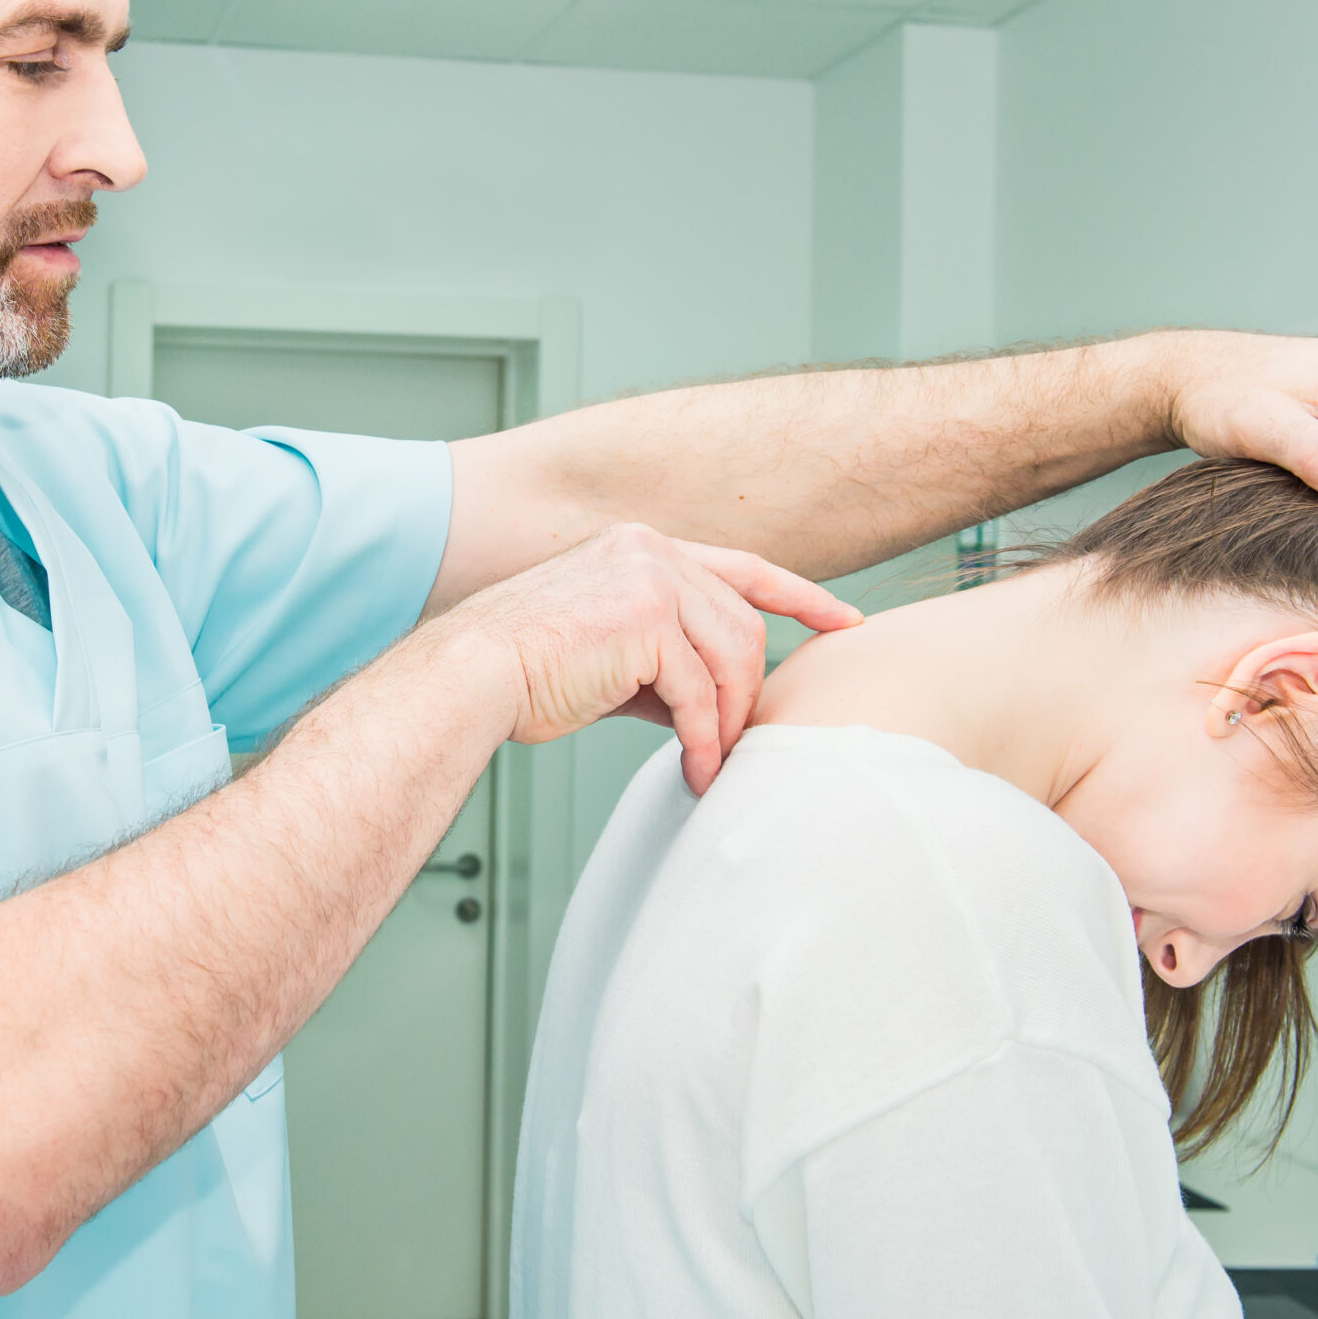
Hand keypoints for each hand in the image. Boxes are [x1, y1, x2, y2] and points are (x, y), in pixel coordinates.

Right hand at [434, 524, 857, 793]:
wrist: (471, 675)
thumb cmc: (525, 672)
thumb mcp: (610, 652)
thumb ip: (666, 661)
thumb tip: (713, 707)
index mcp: (643, 549)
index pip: (744, 567)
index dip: (802, 596)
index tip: (846, 622)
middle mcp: (652, 551)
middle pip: (743, 625)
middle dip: (748, 694)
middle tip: (734, 746)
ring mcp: (651, 578)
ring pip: (732, 657)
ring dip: (729, 721)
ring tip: (711, 763)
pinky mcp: (646, 619)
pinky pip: (701, 691)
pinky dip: (706, 738)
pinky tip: (696, 769)